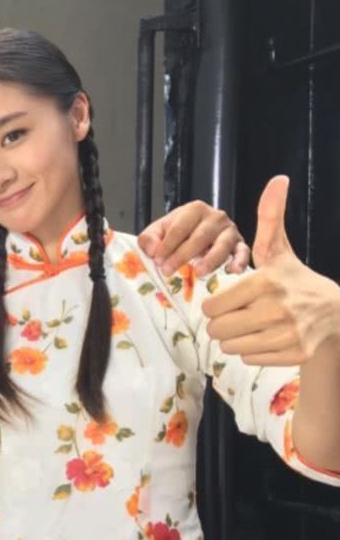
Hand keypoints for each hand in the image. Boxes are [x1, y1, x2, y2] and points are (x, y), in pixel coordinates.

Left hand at [138, 200, 250, 275]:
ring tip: (199, 272)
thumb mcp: (158, 231)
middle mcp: (215, 217)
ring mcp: (229, 230)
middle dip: (182, 255)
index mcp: (194, 209)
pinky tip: (232, 271)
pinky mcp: (240, 243)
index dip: (167, 245)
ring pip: (222, 245)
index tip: (158, 260)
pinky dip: (240, 261)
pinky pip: (243, 252)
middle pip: (200, 236)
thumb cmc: (177, 232)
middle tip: (169, 270)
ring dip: (211, 259)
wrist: (196, 231)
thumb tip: (153, 250)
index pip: (180, 228)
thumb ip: (149, 238)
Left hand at [203, 176, 339, 365]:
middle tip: (235, 315)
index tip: (227, 299)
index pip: (212, 306)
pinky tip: (265, 337)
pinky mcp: (295, 354)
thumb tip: (277, 179)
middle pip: (218, 329)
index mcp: (266, 282)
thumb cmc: (295, 279)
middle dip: (221, 324)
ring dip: (234, 339)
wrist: (335, 311)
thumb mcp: (279, 250)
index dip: (214, 304)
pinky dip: (251, 352)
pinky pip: (249, 359)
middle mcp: (278, 310)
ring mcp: (289, 334)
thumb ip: (269, 217)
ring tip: (249, 326)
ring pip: (230, 347)